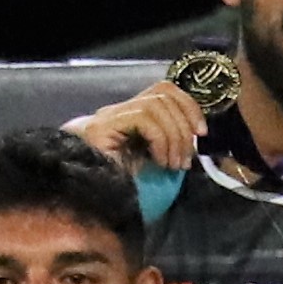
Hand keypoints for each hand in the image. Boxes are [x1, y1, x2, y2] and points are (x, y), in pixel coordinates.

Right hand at [71, 79, 209, 174]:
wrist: (82, 193)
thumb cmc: (116, 184)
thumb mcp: (150, 164)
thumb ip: (168, 149)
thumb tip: (193, 146)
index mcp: (133, 115)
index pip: (165, 90)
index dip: (188, 105)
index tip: (200, 132)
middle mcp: (121, 109)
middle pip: (164, 93)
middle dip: (184, 125)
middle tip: (186, 159)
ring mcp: (111, 115)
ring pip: (157, 104)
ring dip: (174, 136)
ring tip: (173, 163)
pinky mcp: (104, 125)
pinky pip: (144, 117)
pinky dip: (160, 139)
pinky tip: (159, 161)